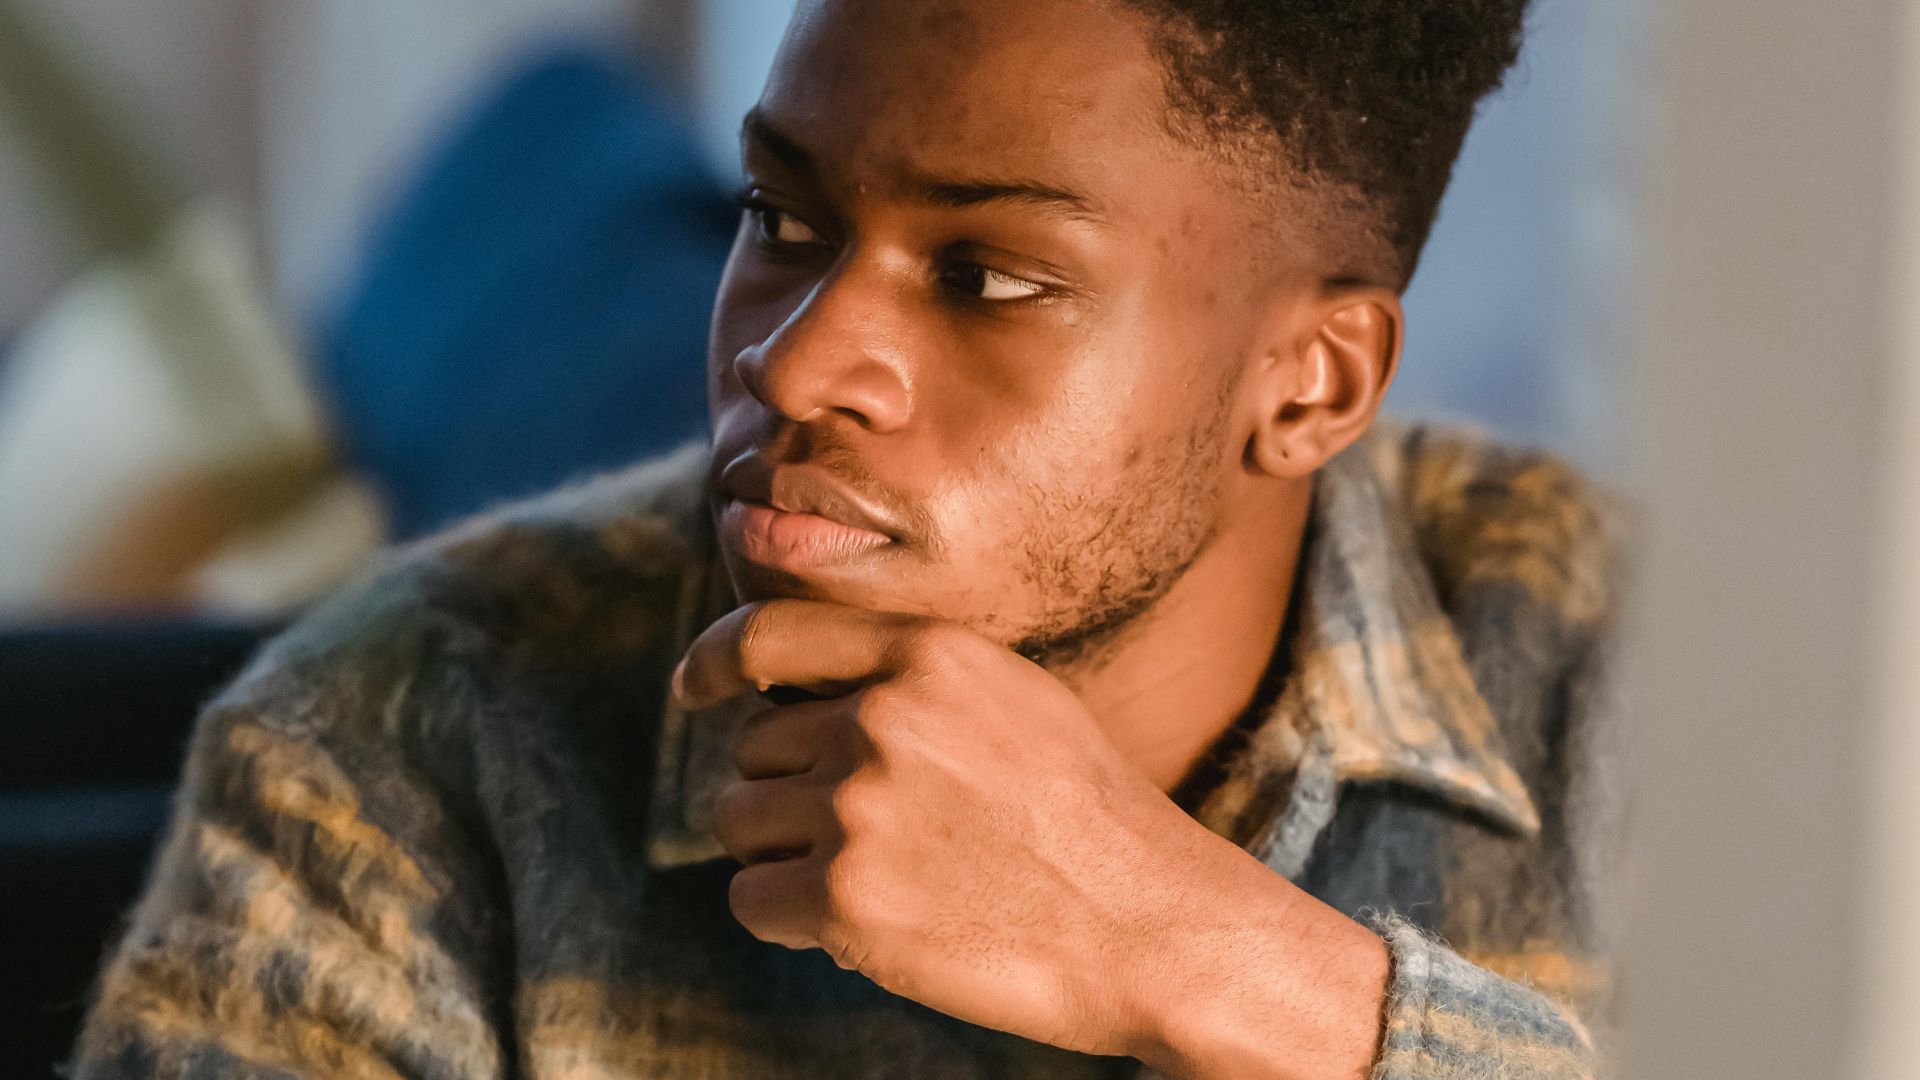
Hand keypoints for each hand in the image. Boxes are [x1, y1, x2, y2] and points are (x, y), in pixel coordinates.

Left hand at [672, 599, 1388, 1076]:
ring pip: (741, 822)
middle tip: (868, 840)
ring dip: (786, 858)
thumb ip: (913, 686)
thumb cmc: (1091, 823)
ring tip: (878, 882)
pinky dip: (789, 920)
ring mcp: (859, 808)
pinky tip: (862, 928)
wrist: (1153, 925)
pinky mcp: (845, 899)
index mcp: (928, 657)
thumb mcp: (1015, 703)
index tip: (692, 687)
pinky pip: (752, 898)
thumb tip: (803, 703)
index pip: (771, 635)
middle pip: (754, 749)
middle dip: (788, 794)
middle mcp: (882, 719)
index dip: (715, 660)